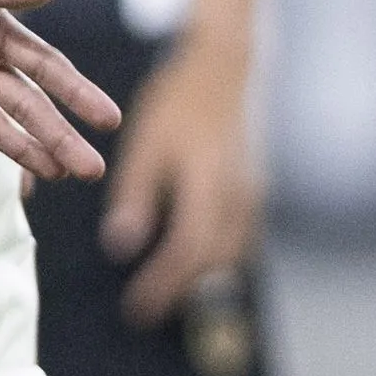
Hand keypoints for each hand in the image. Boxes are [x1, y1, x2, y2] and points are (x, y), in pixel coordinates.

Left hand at [99, 30, 263, 318]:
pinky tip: (193, 262)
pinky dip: (215, 256)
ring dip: (199, 276)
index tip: (136, 309)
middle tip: (144, 310)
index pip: (189, 250)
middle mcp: (238, 195)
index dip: (163, 284)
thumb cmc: (177, 100)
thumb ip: (136, 196)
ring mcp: (252, 192)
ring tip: (163, 291)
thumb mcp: (147, 143)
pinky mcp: (255, 187)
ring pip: (231, 251)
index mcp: (209, 184)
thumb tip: (120, 247)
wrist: (225, 66)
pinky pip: (240, 236)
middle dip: (179, 288)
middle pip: (213, 260)